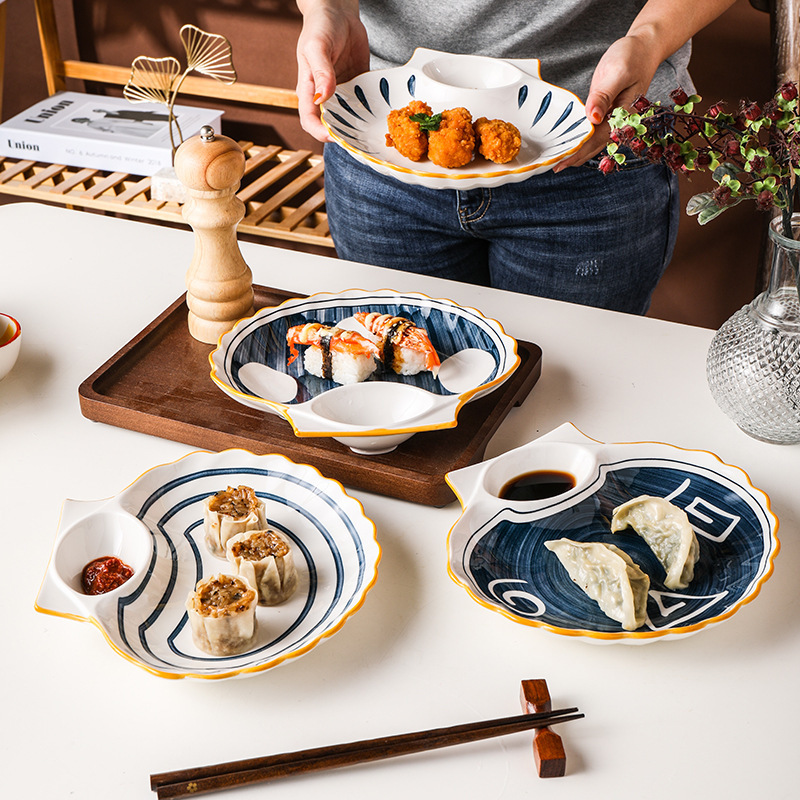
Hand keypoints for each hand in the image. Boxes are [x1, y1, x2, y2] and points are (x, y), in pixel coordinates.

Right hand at [295, 1, 369, 141]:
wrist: (338, 11)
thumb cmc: (319, 26)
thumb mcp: (316, 46)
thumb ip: (320, 72)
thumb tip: (322, 98)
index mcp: (309, 90)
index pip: (310, 120)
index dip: (320, 133)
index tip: (335, 137)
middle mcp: (325, 96)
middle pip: (332, 124)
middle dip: (345, 135)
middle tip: (361, 140)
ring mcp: (342, 92)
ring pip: (351, 118)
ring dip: (361, 126)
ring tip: (375, 131)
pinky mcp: (358, 86)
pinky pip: (366, 102)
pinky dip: (373, 109)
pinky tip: (384, 113)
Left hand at [553, 34, 659, 170]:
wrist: (644, 47)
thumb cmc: (633, 56)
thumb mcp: (618, 72)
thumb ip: (604, 96)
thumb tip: (593, 118)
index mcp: (624, 115)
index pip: (598, 139)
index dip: (579, 151)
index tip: (563, 161)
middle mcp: (619, 121)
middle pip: (595, 145)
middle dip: (575, 157)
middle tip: (554, 166)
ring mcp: (612, 118)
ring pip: (593, 141)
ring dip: (577, 152)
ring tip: (558, 162)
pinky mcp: (606, 112)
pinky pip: (593, 131)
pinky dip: (581, 139)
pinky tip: (569, 146)